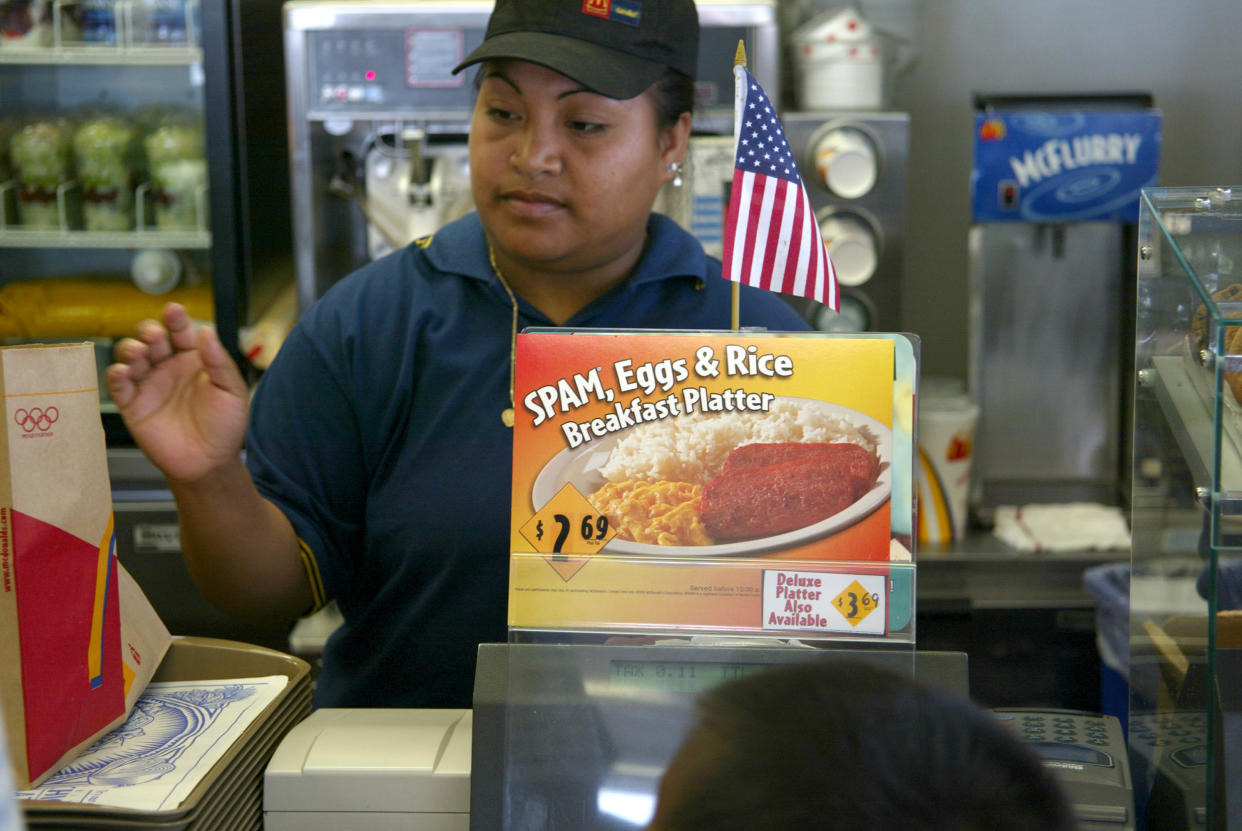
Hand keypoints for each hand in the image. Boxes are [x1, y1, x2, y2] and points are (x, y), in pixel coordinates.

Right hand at [105, 303, 249, 484]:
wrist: (210, 463)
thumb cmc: (225, 426)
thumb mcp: (232, 391)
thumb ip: (219, 362)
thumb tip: (206, 331)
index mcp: (193, 359)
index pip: (181, 332)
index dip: (175, 319)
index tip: (174, 310)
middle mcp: (168, 367)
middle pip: (150, 339)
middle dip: (148, 331)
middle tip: (155, 336)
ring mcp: (149, 385)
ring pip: (131, 357)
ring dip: (130, 349)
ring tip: (139, 353)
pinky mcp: (133, 405)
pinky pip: (118, 386)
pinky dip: (115, 375)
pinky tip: (122, 371)